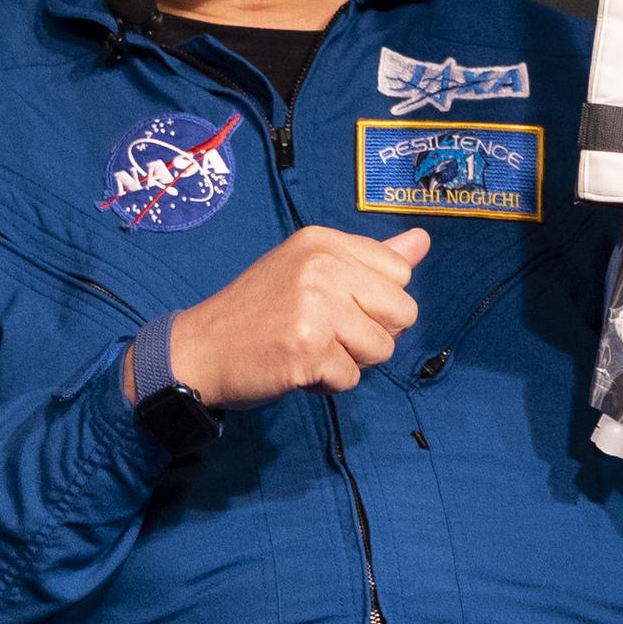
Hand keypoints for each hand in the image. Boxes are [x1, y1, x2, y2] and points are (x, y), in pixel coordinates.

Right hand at [125, 226, 427, 408]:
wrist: (200, 349)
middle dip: (373, 333)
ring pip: (382, 349)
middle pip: (402, 311)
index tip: (339, 303)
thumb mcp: (310, 268)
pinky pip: (352, 378)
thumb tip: (422, 240)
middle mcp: (322, 267)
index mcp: (324, 241)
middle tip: (327, 331)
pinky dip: (328, 383)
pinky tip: (297, 367)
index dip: (376, 300)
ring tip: (311, 348)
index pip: (399, 272)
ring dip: (351, 361)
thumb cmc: (259, 309)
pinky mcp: (308, 350)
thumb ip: (371, 258)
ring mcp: (315, 308)